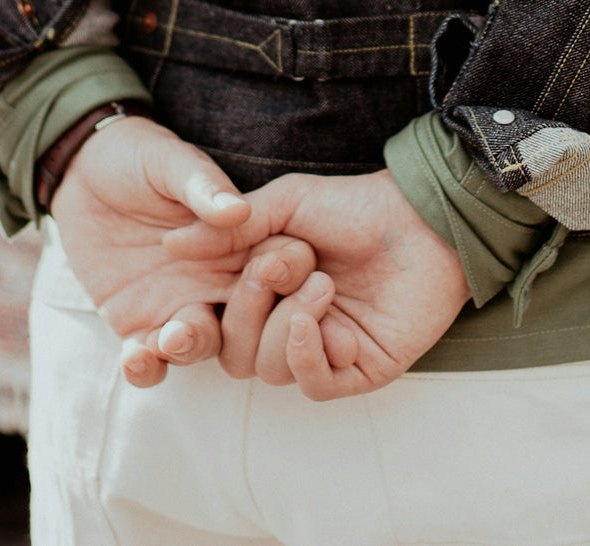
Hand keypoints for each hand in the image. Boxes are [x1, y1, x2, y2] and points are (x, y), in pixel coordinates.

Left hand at [51, 116, 312, 386]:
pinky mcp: (139, 323)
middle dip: (237, 330)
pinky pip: (150, 357)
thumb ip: (203, 186)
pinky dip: (145, 367)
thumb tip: (238, 209)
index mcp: (237, 241)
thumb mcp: (170, 162)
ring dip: (189, 348)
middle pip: (245, 319)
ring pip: (201, 344)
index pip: (274, 269)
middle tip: (206, 319)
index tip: (270, 278)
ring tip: (169, 340)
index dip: (280, 279)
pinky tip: (134, 359)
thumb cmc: (138, 156)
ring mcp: (180, 305)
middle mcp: (217, 281)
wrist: (84, 171)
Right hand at [168, 169, 470, 399]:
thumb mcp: (284, 204)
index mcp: (261, 293)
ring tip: (323, 282)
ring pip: (269, 370)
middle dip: (248, 308)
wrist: (419, 217)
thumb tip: (170, 244)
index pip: (210, 325)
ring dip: (287, 323)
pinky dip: (306, 353)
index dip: (192, 322)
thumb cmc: (353, 206)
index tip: (193, 303)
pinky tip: (322, 318)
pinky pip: (312, 385)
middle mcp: (283, 326)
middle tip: (283, 263)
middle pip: (233, 352)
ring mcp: (320, 351)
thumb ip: (229, 230)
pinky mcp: (356, 370)